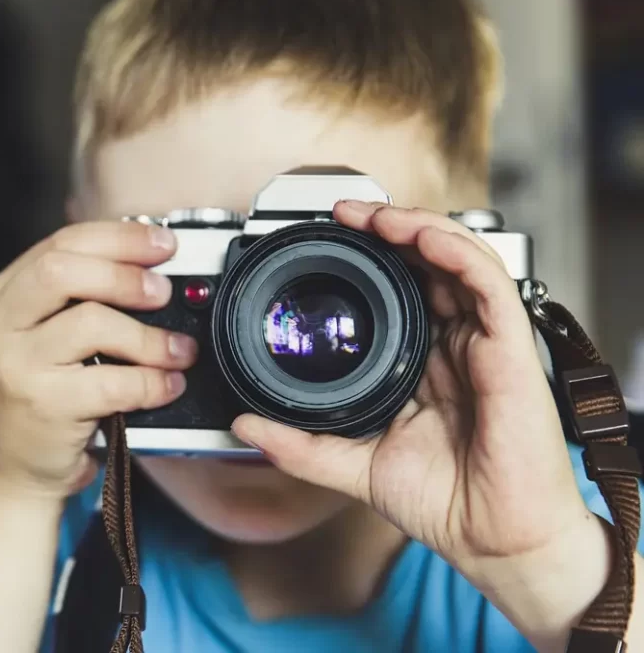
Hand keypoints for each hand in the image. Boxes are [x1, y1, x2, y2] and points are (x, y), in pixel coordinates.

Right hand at [0, 221, 197, 497]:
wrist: (13, 470)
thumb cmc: (44, 396)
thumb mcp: (47, 337)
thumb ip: (83, 299)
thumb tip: (155, 271)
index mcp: (4, 296)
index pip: (62, 244)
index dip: (119, 238)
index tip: (163, 243)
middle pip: (63, 271)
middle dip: (125, 275)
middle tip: (164, 292)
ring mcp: (16, 365)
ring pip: (91, 324)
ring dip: (149, 336)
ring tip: (179, 350)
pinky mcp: (42, 406)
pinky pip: (111, 383)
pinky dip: (151, 382)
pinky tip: (168, 386)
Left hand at [232, 202, 593, 577]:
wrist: (492, 540)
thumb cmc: (443, 502)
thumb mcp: (355, 465)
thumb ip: (300, 445)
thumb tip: (245, 425)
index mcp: (425, 362)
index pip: (402, 290)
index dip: (371, 258)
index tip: (330, 240)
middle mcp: (455, 344)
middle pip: (428, 263)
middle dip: (388, 228)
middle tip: (345, 214)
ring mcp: (484, 342)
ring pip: (458, 259)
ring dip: (417, 227)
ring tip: (373, 215)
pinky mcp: (511, 348)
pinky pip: (488, 283)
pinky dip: (455, 252)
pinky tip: (420, 237)